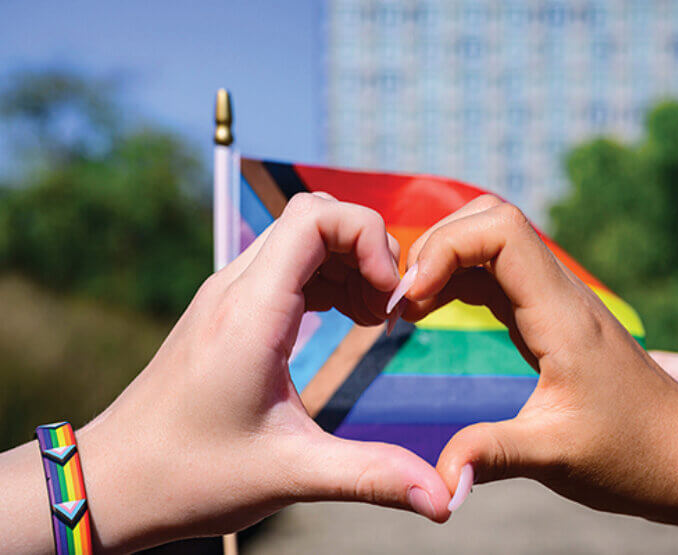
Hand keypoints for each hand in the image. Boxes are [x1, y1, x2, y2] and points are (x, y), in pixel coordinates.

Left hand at [65, 194, 449, 551]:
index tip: (390, 297)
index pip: (314, 216)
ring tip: (373, 319)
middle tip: (388, 309)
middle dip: (366, 248)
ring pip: (300, 236)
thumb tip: (443, 498)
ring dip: (348, 263)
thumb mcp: (291, 474)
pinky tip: (345, 320)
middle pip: (313, 215)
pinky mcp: (227, 311)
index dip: (367, 237)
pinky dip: (327, 278)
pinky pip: (286, 265)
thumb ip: (373, 476)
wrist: (112, 482)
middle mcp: (235, 288)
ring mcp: (228, 295)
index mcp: (251, 312)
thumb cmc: (188, 476)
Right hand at [399, 195, 677, 551]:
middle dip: (437, 247)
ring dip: (445, 261)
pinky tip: (434, 313)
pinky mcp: (548, 319)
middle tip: (403, 304)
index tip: (410, 303)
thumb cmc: (634, 454)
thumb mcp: (555, 456)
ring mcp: (555, 303)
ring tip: (410, 309)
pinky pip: (495, 275)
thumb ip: (490, 457)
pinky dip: (457, 280)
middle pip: (491, 219)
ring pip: (492, 241)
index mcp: (561, 313)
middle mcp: (559, 294)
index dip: (445, 248)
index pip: (500, 230)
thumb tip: (437, 487)